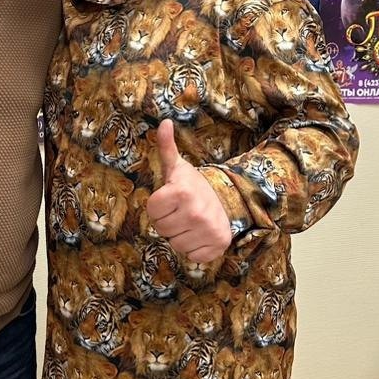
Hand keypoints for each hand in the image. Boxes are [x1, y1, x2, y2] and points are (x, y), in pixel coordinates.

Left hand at [145, 121, 230, 262]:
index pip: (152, 212)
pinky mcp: (218, 246)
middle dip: (167, 221)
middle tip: (180, 211)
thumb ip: (166, 147)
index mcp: (181, 192)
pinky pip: (192, 256)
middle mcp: (195, 213)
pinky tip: (200, 233)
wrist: (227, 199)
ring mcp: (208, 231)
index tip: (169, 199)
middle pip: (161, 230)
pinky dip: (194, 248)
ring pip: (175, 244)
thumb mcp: (177, 167)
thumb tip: (164, 123)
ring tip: (190, 221)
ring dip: (180, 235)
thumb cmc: (193, 184)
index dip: (158, 207)